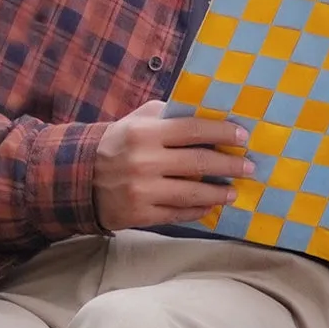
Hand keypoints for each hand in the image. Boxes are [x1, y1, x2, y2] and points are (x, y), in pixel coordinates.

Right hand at [93, 100, 251, 231]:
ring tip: (234, 191)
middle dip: (230, 165)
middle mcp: (145, 161)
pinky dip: (198, 210)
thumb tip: (205, 112)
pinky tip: (210, 206)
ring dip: (219, 193)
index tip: (243, 136)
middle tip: (249, 166)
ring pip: (193, 193)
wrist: (79, 178)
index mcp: (145, 133)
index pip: (193, 130)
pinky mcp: (141, 214)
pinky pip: (179, 214)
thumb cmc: (116, 144)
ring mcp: (143, 191)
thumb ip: (166, 114)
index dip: (222, 133)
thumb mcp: (135, 120)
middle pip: (199, 163)